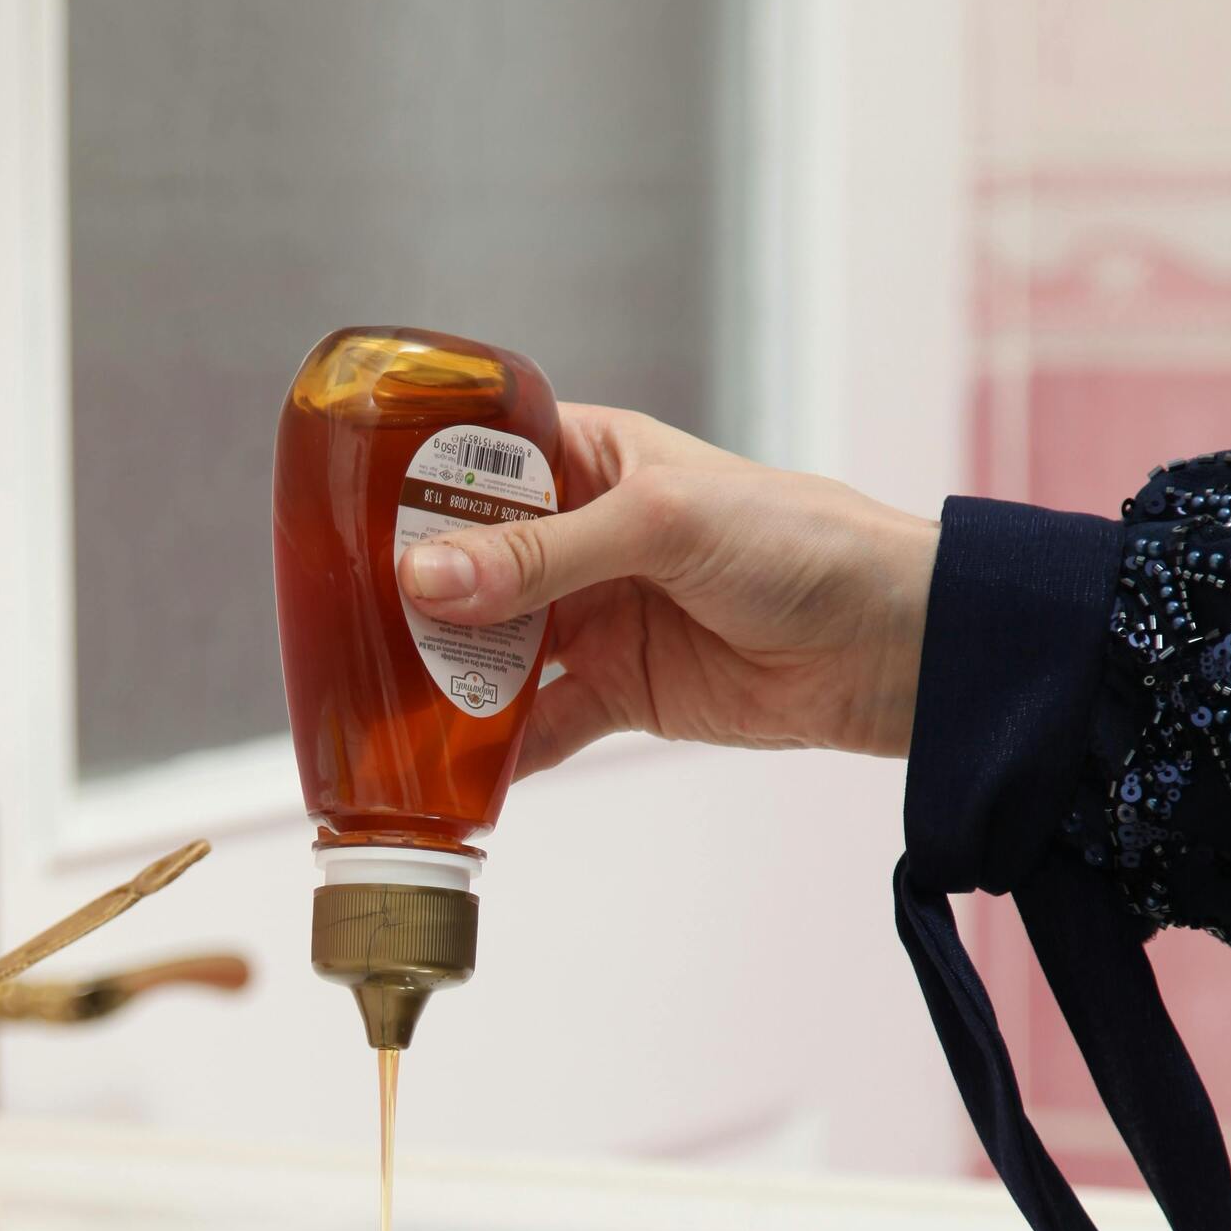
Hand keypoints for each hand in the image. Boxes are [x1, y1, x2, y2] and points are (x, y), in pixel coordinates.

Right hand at [397, 405, 938, 768]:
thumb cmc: (796, 541)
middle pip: (472, 567)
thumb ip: (542, 557)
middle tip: (342, 625)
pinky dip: (494, 752)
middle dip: (413, 598)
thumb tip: (428, 580)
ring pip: (494, 649)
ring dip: (442, 677)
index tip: (346, 522)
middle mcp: (583, 535)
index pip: (482, 465)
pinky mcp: (619, 693)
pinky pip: (537, 725)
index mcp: (594, 458)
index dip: (415, 491)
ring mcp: (597, 617)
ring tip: (375, 701)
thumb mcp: (660, 524)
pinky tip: (444, 771)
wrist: (888, 642)